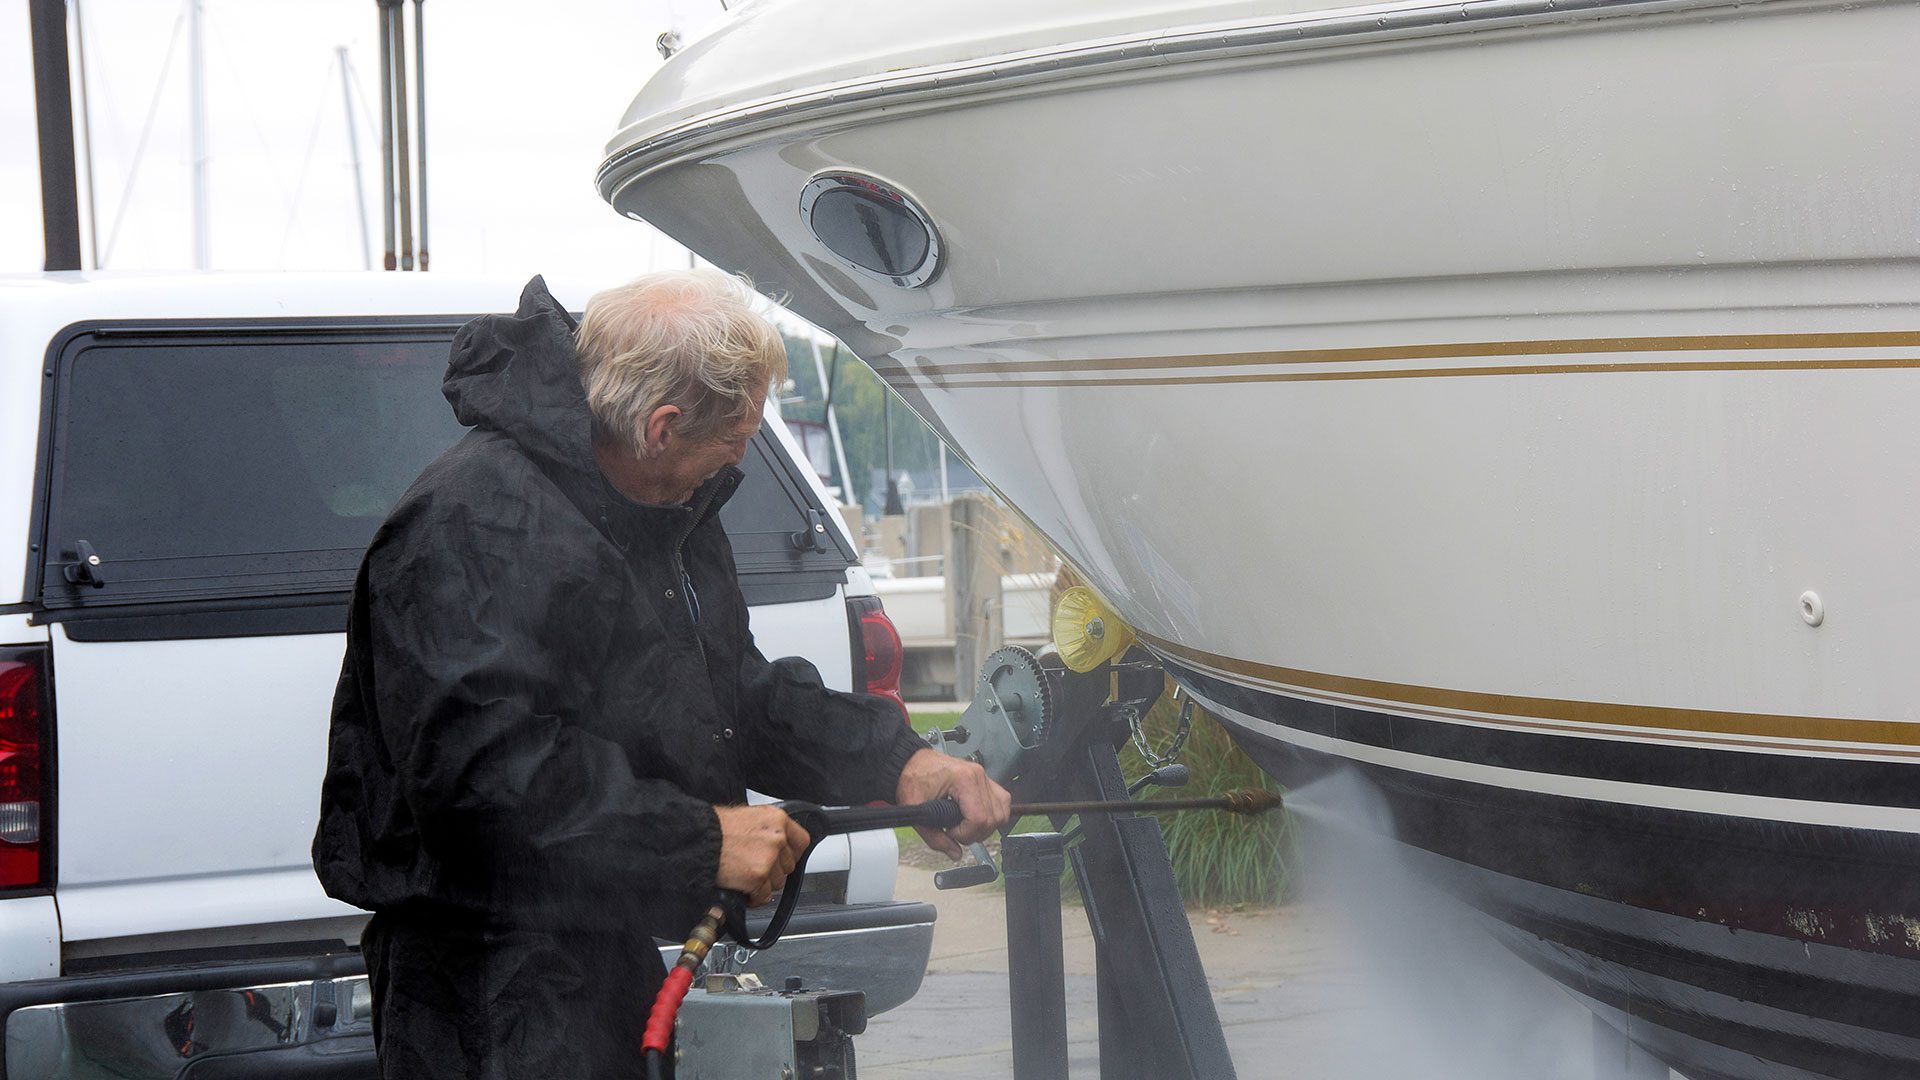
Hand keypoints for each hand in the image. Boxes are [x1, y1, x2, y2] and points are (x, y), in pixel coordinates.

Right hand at [714, 804, 811, 906]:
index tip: (784, 859)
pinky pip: (764, 896)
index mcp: (777, 820)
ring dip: (763, 883)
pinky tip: (743, 888)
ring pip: (777, 883)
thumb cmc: (716, 828)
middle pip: (788, 866)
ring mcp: (769, 859)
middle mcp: (777, 839)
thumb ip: (767, 830)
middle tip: (754, 867)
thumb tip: (776, 843)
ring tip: (745, 875)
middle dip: (773, 870)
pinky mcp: (758, 878)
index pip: (802, 842)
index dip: (792, 854)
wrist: (699, 839)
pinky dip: (754, 897)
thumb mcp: (748, 817)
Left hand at [894, 748, 1011, 860]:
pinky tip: (975, 818)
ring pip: (1002, 812)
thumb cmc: (913, 779)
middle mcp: (978, 776)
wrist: (911, 763)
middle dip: (974, 833)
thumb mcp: (917, 810)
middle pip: (993, 818)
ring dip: (986, 827)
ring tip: (965, 825)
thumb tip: (954, 853)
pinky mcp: (984, 780)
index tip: (950, 832)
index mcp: (963, 779)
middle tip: (956, 831)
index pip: (979, 818)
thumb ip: (934, 837)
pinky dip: (993, 815)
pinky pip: (1001, 801)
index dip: (966, 834)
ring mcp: (983, 777)